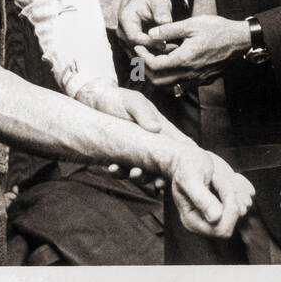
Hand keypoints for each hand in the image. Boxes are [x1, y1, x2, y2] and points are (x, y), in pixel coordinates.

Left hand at [75, 79, 192, 186]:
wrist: (94, 102)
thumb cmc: (118, 99)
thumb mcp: (133, 101)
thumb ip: (144, 113)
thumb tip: (156, 128)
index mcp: (161, 131)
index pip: (180, 147)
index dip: (186, 162)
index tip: (186, 173)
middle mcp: (152, 145)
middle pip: (164, 166)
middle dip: (162, 177)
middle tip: (157, 182)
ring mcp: (136, 153)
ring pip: (144, 172)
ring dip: (140, 177)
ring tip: (133, 173)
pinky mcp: (120, 158)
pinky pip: (122, 170)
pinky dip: (119, 173)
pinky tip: (112, 168)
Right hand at [117, 0, 172, 55]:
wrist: (147, 3)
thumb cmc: (153, 1)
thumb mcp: (159, 1)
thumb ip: (162, 11)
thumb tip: (165, 22)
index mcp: (125, 19)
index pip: (134, 37)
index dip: (149, 42)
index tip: (164, 43)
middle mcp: (121, 31)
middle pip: (135, 48)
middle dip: (153, 50)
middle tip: (172, 49)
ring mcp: (124, 40)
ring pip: (138, 54)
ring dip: (154, 55)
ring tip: (172, 49)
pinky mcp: (130, 46)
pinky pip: (140, 55)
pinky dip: (153, 55)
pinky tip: (167, 51)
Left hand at [136, 16, 251, 86]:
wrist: (239, 40)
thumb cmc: (217, 29)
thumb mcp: (191, 24)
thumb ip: (169, 30)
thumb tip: (150, 34)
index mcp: (184, 59)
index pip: (155, 66)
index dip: (142, 57)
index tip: (138, 47)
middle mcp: (189, 74)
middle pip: (158, 80)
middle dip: (145, 69)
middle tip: (141, 55)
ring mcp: (196, 79)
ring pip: (168, 85)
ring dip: (157, 74)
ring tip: (154, 58)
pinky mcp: (203, 80)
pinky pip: (180, 85)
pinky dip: (170, 77)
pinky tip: (171, 63)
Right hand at [168, 147, 254, 238]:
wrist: (190, 157)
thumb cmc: (185, 167)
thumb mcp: (189, 178)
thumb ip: (201, 198)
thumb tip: (215, 218)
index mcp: (194, 223)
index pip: (222, 230)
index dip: (228, 209)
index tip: (220, 185)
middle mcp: (210, 223)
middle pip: (236, 217)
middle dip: (231, 194)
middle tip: (216, 177)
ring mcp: (223, 214)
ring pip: (244, 206)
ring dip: (234, 186)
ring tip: (218, 177)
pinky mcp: (233, 203)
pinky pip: (248, 197)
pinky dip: (241, 184)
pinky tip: (227, 178)